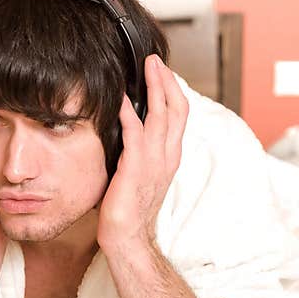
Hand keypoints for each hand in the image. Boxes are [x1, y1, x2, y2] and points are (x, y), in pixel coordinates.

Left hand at [97, 55, 188, 253]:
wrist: (127, 237)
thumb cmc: (127, 210)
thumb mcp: (138, 175)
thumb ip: (138, 154)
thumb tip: (127, 135)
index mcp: (169, 157)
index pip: (178, 117)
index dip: (172, 92)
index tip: (161, 74)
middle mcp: (167, 156)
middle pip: (176, 109)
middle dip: (167, 81)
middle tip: (155, 60)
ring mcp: (154, 161)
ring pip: (161, 115)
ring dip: (154, 88)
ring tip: (146, 67)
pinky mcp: (136, 167)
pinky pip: (135, 133)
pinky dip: (129, 112)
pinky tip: (120, 98)